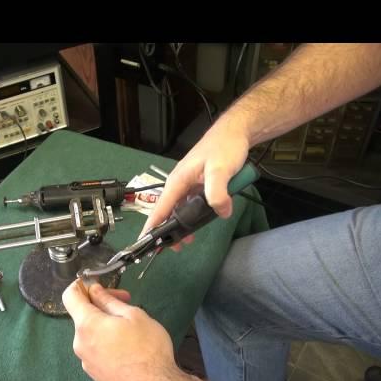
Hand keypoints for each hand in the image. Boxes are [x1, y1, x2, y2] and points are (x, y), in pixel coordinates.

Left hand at [62, 281, 183, 380]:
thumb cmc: (147, 351)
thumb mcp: (133, 315)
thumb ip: (109, 300)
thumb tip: (95, 290)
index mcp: (87, 324)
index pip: (70, 296)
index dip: (80, 284)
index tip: (94, 283)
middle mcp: (81, 342)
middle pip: (83, 314)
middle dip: (101, 304)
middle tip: (125, 301)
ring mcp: (86, 359)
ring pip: (91, 332)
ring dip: (105, 323)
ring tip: (130, 325)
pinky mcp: (94, 371)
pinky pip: (95, 347)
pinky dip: (106, 340)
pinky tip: (127, 343)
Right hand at [140, 118, 249, 249]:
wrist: (236, 132)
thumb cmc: (225, 147)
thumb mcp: (220, 170)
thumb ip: (218, 192)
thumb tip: (220, 212)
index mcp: (178, 180)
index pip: (161, 206)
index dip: (152, 225)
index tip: (145, 241)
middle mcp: (179, 183)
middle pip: (168, 210)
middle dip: (169, 229)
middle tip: (176, 247)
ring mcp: (189, 184)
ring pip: (181, 208)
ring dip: (183, 224)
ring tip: (189, 240)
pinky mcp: (199, 184)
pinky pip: (192, 203)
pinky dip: (194, 215)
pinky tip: (202, 222)